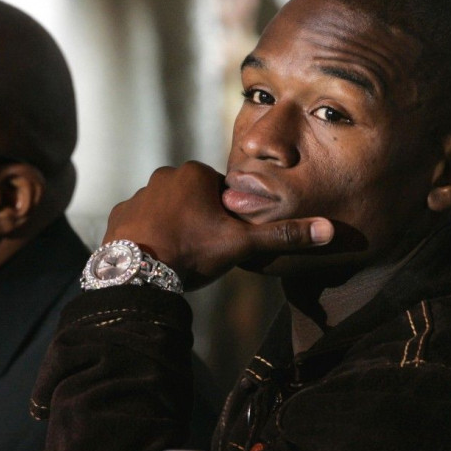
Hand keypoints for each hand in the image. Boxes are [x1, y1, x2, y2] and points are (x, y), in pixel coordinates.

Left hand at [103, 161, 333, 289]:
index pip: (225, 192)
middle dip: (205, 218)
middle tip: (207, 249)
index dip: (231, 217)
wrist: (138, 275)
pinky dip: (152, 233)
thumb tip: (329, 229)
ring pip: (170, 208)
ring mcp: (139, 194)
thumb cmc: (193, 251)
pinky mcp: (120, 213)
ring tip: (183, 254)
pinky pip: (144, 220)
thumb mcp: (244, 244)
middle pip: (197, 198)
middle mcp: (166, 175)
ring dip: (178, 225)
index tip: (227, 239)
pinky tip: (159, 254)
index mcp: (197, 174)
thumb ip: (284, 235)